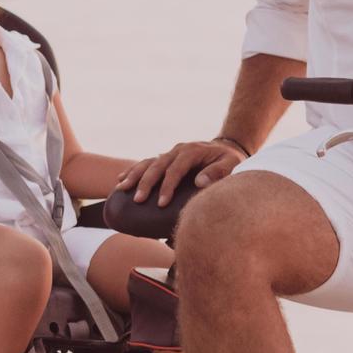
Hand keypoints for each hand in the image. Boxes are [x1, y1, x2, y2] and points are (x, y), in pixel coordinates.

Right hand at [120, 137, 243, 206]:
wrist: (225, 149)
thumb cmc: (230, 161)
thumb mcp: (231, 164)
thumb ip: (218, 172)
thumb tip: (199, 182)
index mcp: (192, 151)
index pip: (175, 169)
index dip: (167, 186)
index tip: (161, 203)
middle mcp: (177, 150)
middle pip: (157, 165)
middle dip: (146, 183)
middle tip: (137, 200)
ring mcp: (169, 153)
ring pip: (147, 162)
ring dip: (134, 175)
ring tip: (122, 188)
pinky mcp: (165, 158)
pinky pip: (145, 163)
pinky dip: (132, 171)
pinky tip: (120, 180)